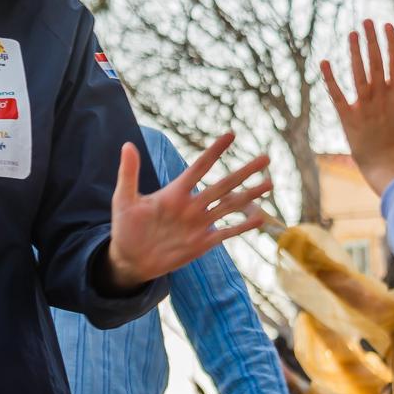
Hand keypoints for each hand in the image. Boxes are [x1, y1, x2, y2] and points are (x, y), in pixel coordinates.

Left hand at [104, 132, 271, 290]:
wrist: (131, 259)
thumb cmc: (126, 227)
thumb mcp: (124, 199)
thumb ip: (129, 173)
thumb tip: (127, 144)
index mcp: (175, 192)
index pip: (200, 167)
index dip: (215, 151)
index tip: (230, 134)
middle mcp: (192, 205)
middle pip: (223, 184)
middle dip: (244, 171)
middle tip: (265, 157)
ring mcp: (200, 224)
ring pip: (230, 206)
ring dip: (250, 195)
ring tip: (269, 183)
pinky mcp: (203, 243)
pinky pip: (227, 233)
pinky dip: (243, 226)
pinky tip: (260, 218)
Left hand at [320, 20, 393, 196]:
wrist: (390, 171)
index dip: (391, 43)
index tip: (387, 26)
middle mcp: (380, 98)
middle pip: (375, 63)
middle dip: (371, 40)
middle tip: (367, 21)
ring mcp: (362, 107)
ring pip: (357, 73)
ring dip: (354, 52)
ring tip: (352, 33)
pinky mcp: (347, 118)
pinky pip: (336, 95)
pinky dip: (330, 78)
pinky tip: (324, 62)